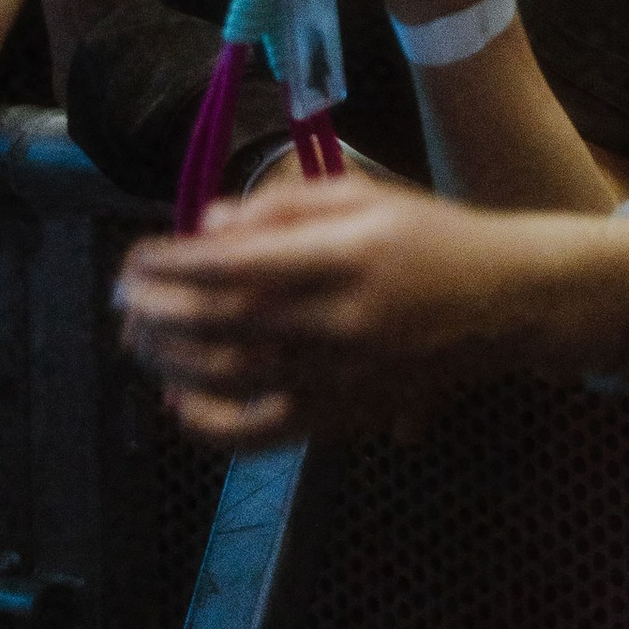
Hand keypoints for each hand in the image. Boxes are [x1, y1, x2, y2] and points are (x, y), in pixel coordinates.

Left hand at [115, 173, 628, 444]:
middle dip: (158, 309)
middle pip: (220, 324)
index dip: (174, 263)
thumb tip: (209, 227)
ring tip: (138, 335)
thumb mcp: (368, 195)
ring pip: (227, 378)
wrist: (504, 303)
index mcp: (345, 257)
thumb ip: (285, 207)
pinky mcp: (339, 417)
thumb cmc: (434, 237)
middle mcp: (336, 322)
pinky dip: (208, 424)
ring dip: (168, 358)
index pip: (235, 265)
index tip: (136, 255)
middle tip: (124, 293)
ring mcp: (335, 378)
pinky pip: (259, 433)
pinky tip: (178, 402)